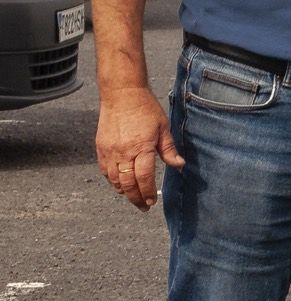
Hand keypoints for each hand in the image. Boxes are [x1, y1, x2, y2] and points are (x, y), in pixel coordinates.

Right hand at [96, 86, 183, 209]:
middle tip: (143, 206)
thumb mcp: (163, 128)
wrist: (121, 94)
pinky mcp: (100, 147)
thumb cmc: (145, 109)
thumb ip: (169, 149)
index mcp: (141, 148)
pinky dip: (112, 181)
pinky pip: (104, 171)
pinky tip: (120, 184)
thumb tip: (179, 166)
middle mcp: (122, 152)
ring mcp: (109, 151)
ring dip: (123, 191)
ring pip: (114, 180)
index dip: (148, 193)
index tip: (151, 202)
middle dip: (136, 198)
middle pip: (127, 184)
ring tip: (133, 196)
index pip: (144, 178)